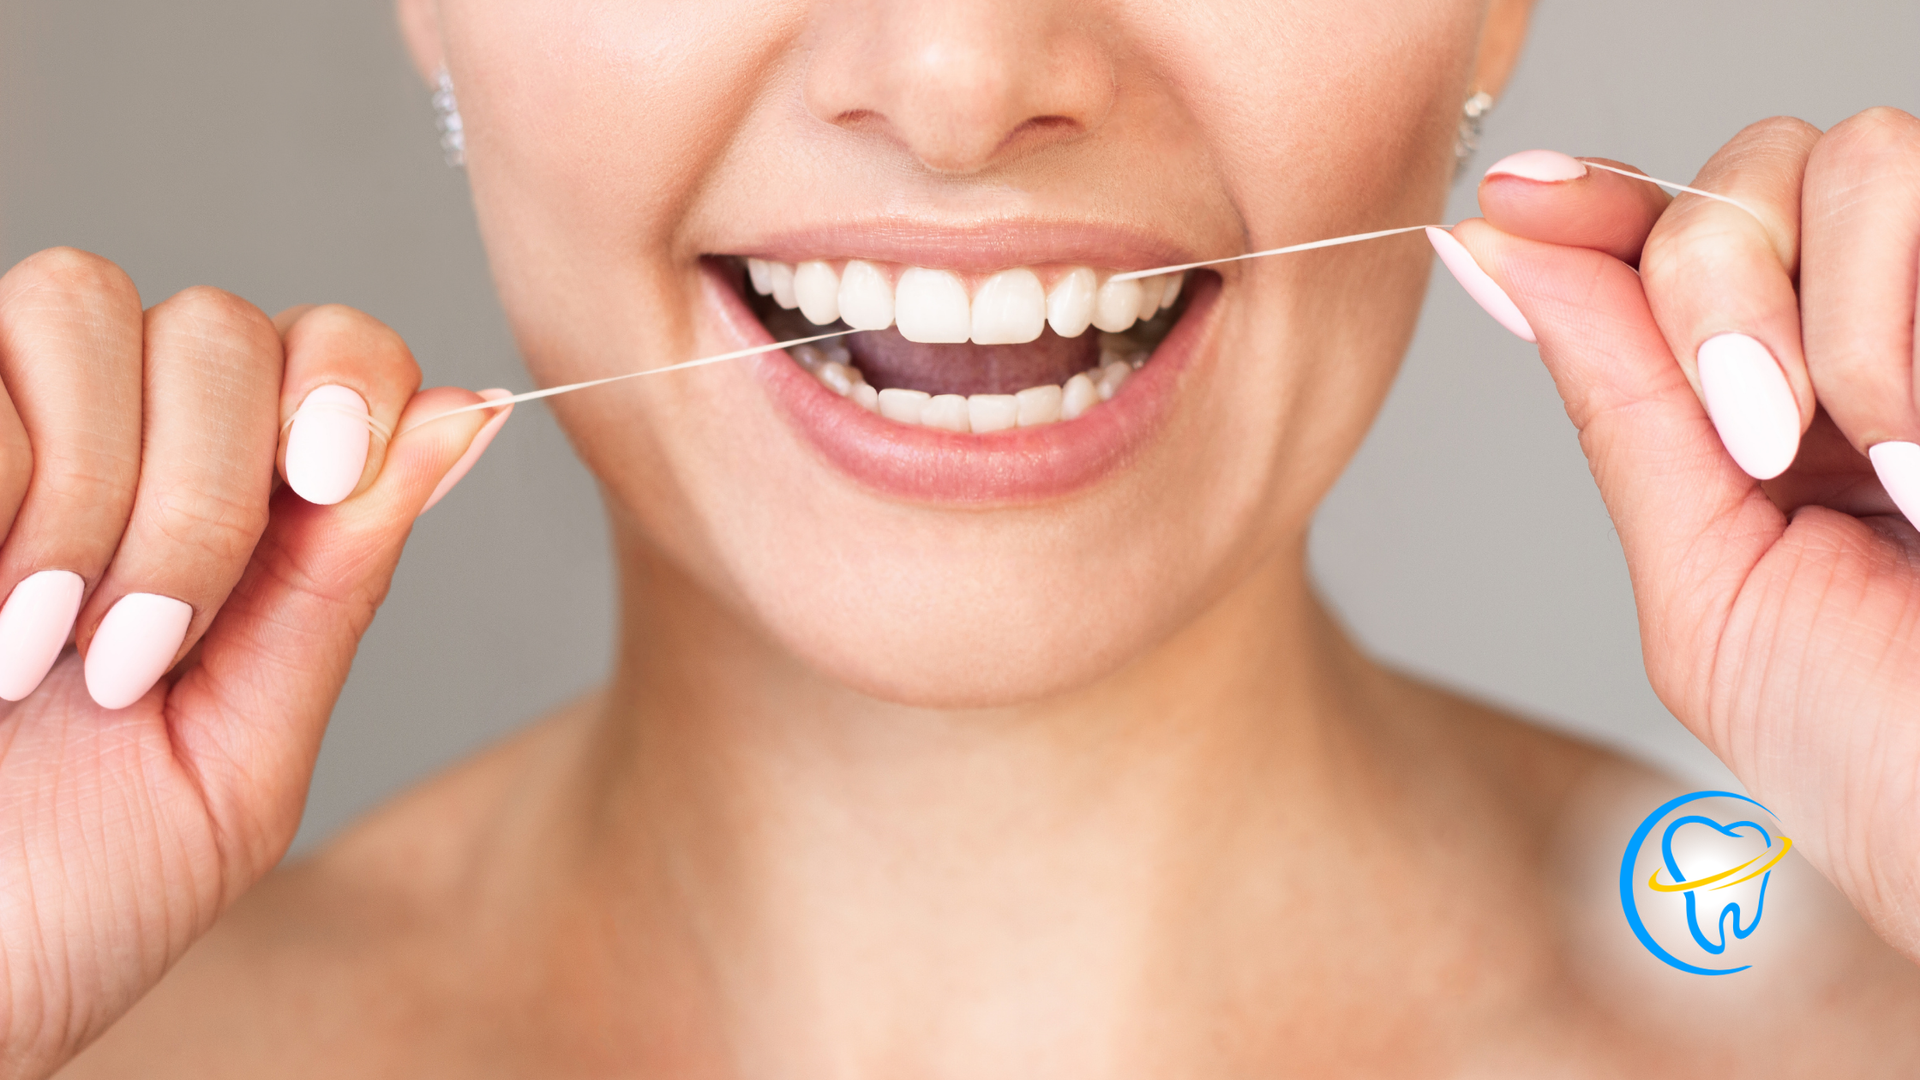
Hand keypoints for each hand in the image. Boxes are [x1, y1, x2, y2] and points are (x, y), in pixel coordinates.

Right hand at [0, 249, 505, 1077]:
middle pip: (217, 326)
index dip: (349, 380)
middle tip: (139, 654)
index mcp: (240, 513)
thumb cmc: (69, 889)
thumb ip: (339, 585)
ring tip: (44, 648)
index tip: (329, 478)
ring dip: (94, 489)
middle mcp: (122, 442)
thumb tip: (468, 415)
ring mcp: (7, 426)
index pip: (332, 349)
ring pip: (84, 301)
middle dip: (205, 493)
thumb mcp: (241, 752)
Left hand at [1443, 110, 1919, 962]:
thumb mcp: (1710, 584)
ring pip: (1861, 156)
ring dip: (1833, 319)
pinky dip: (1899, 335)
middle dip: (1713, 281)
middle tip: (1753, 433)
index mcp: (1779, 401)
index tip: (1513, 199)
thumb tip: (1496, 254)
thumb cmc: (1886, 757)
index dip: (1589, 204)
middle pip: (1749, 170)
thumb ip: (1619, 410)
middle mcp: (1879, 335)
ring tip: (1886, 469)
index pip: (1666, 241)